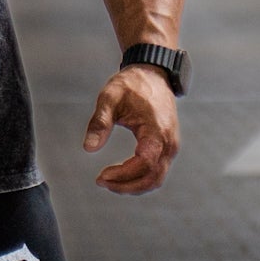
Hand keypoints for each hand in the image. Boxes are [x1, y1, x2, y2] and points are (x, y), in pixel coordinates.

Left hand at [83, 66, 178, 194]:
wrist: (153, 74)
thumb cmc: (131, 84)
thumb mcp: (109, 98)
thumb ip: (99, 122)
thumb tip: (88, 148)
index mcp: (157, 130)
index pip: (144, 163)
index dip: (123, 175)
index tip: (101, 175)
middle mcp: (169, 142)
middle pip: (153, 178)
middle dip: (126, 186)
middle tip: (101, 181)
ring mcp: (171, 146)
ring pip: (156, 179)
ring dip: (133, 186)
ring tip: (108, 180)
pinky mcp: (168, 147)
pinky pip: (157, 171)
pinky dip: (140, 179)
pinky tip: (120, 175)